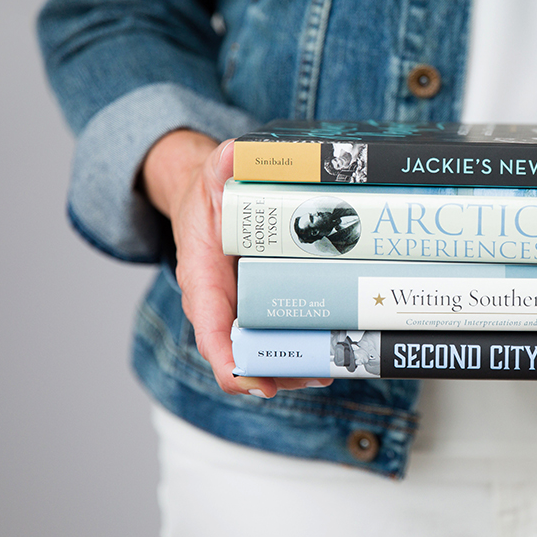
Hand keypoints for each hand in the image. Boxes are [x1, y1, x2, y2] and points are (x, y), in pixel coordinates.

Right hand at [141, 130, 331, 396]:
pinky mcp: (263, 308)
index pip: (210, 334)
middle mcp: (220, 306)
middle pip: (245, 355)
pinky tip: (333, 354)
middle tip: (316, 373)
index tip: (259, 383)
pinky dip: (302, 350)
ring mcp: (242, 311)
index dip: (232, 364)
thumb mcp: (211, 176)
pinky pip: (279, 337)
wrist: (206, 202)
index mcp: (202, 283)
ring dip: (296, 367)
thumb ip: (220, 165)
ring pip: (265, 354)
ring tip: (330, 368)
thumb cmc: (207, 198)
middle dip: (280, 371)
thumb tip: (234, 153)